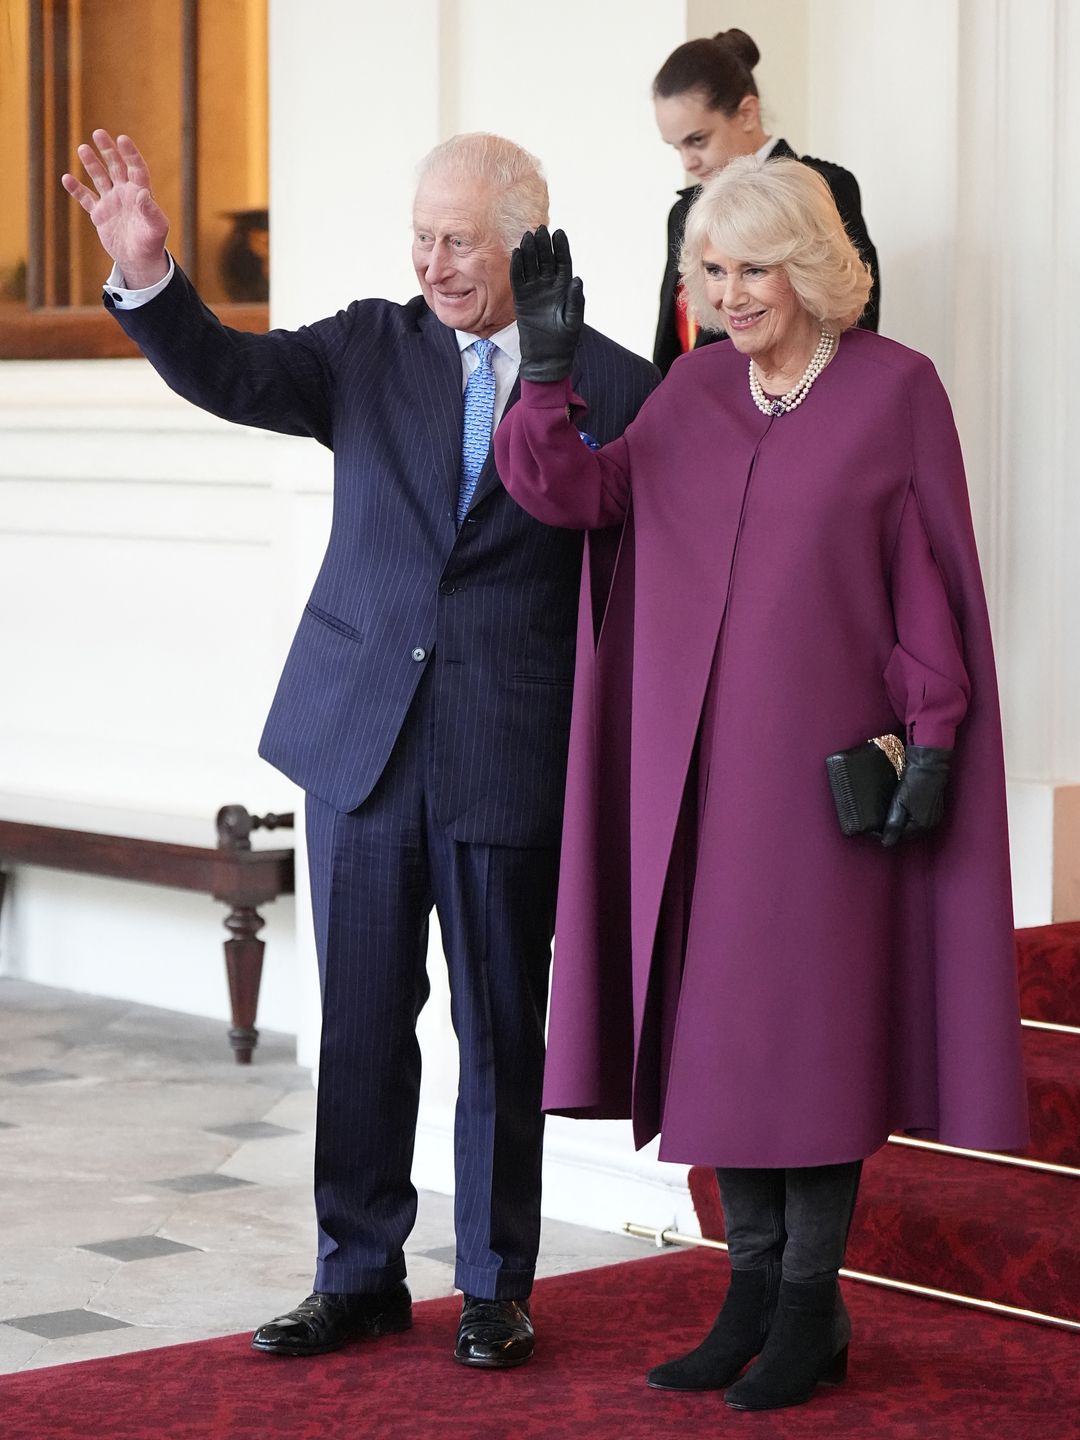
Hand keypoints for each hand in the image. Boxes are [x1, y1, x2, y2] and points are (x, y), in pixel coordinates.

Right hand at [61, 130, 169, 288]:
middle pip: (116, 166)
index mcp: (140, 193)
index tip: (122, 139)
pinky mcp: (99, 214)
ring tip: (82, 148)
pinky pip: (86, 198)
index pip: (136, 168)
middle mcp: (125, 193)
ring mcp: (111, 202)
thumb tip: (143, 194)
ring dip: (91, 164)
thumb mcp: (156, 228)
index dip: (130, 154)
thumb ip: (150, 211)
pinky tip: (67, 178)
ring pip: (99, 178)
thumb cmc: (152, 243)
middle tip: (98, 133)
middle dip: (108, 150)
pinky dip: (76, 189)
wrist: (139, 260)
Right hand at [510, 226, 584, 382]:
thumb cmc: (563, 341)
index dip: (561, 248)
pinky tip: (516, 253)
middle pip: (546, 260)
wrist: (546, 358)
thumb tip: (578, 278)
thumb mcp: (573, 321)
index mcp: (565, 288)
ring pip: (531, 266)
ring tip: (527, 236)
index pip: (563, 262)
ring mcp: (535, 291)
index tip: (559, 233)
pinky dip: (517, 267)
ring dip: (529, 251)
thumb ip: (576, 300)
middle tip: (539, 229)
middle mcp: (550, 286)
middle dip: (543, 245)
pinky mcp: (521, 299)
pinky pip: (518, 279)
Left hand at [881, 745, 951, 847]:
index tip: (870, 830)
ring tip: (883, 816)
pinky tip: (896, 809)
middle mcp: (930, 823)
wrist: (929, 762)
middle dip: (890, 829)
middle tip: (875, 823)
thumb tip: (886, 843)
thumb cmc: (915, 781)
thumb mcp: (900, 803)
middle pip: (905, 831)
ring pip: (910, 824)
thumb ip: (893, 824)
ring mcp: (933, 814)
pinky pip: (916, 816)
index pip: (899, 837)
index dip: (883, 834)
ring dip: (898, 822)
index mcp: (922, 825)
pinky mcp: (932, 805)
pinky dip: (906, 815)